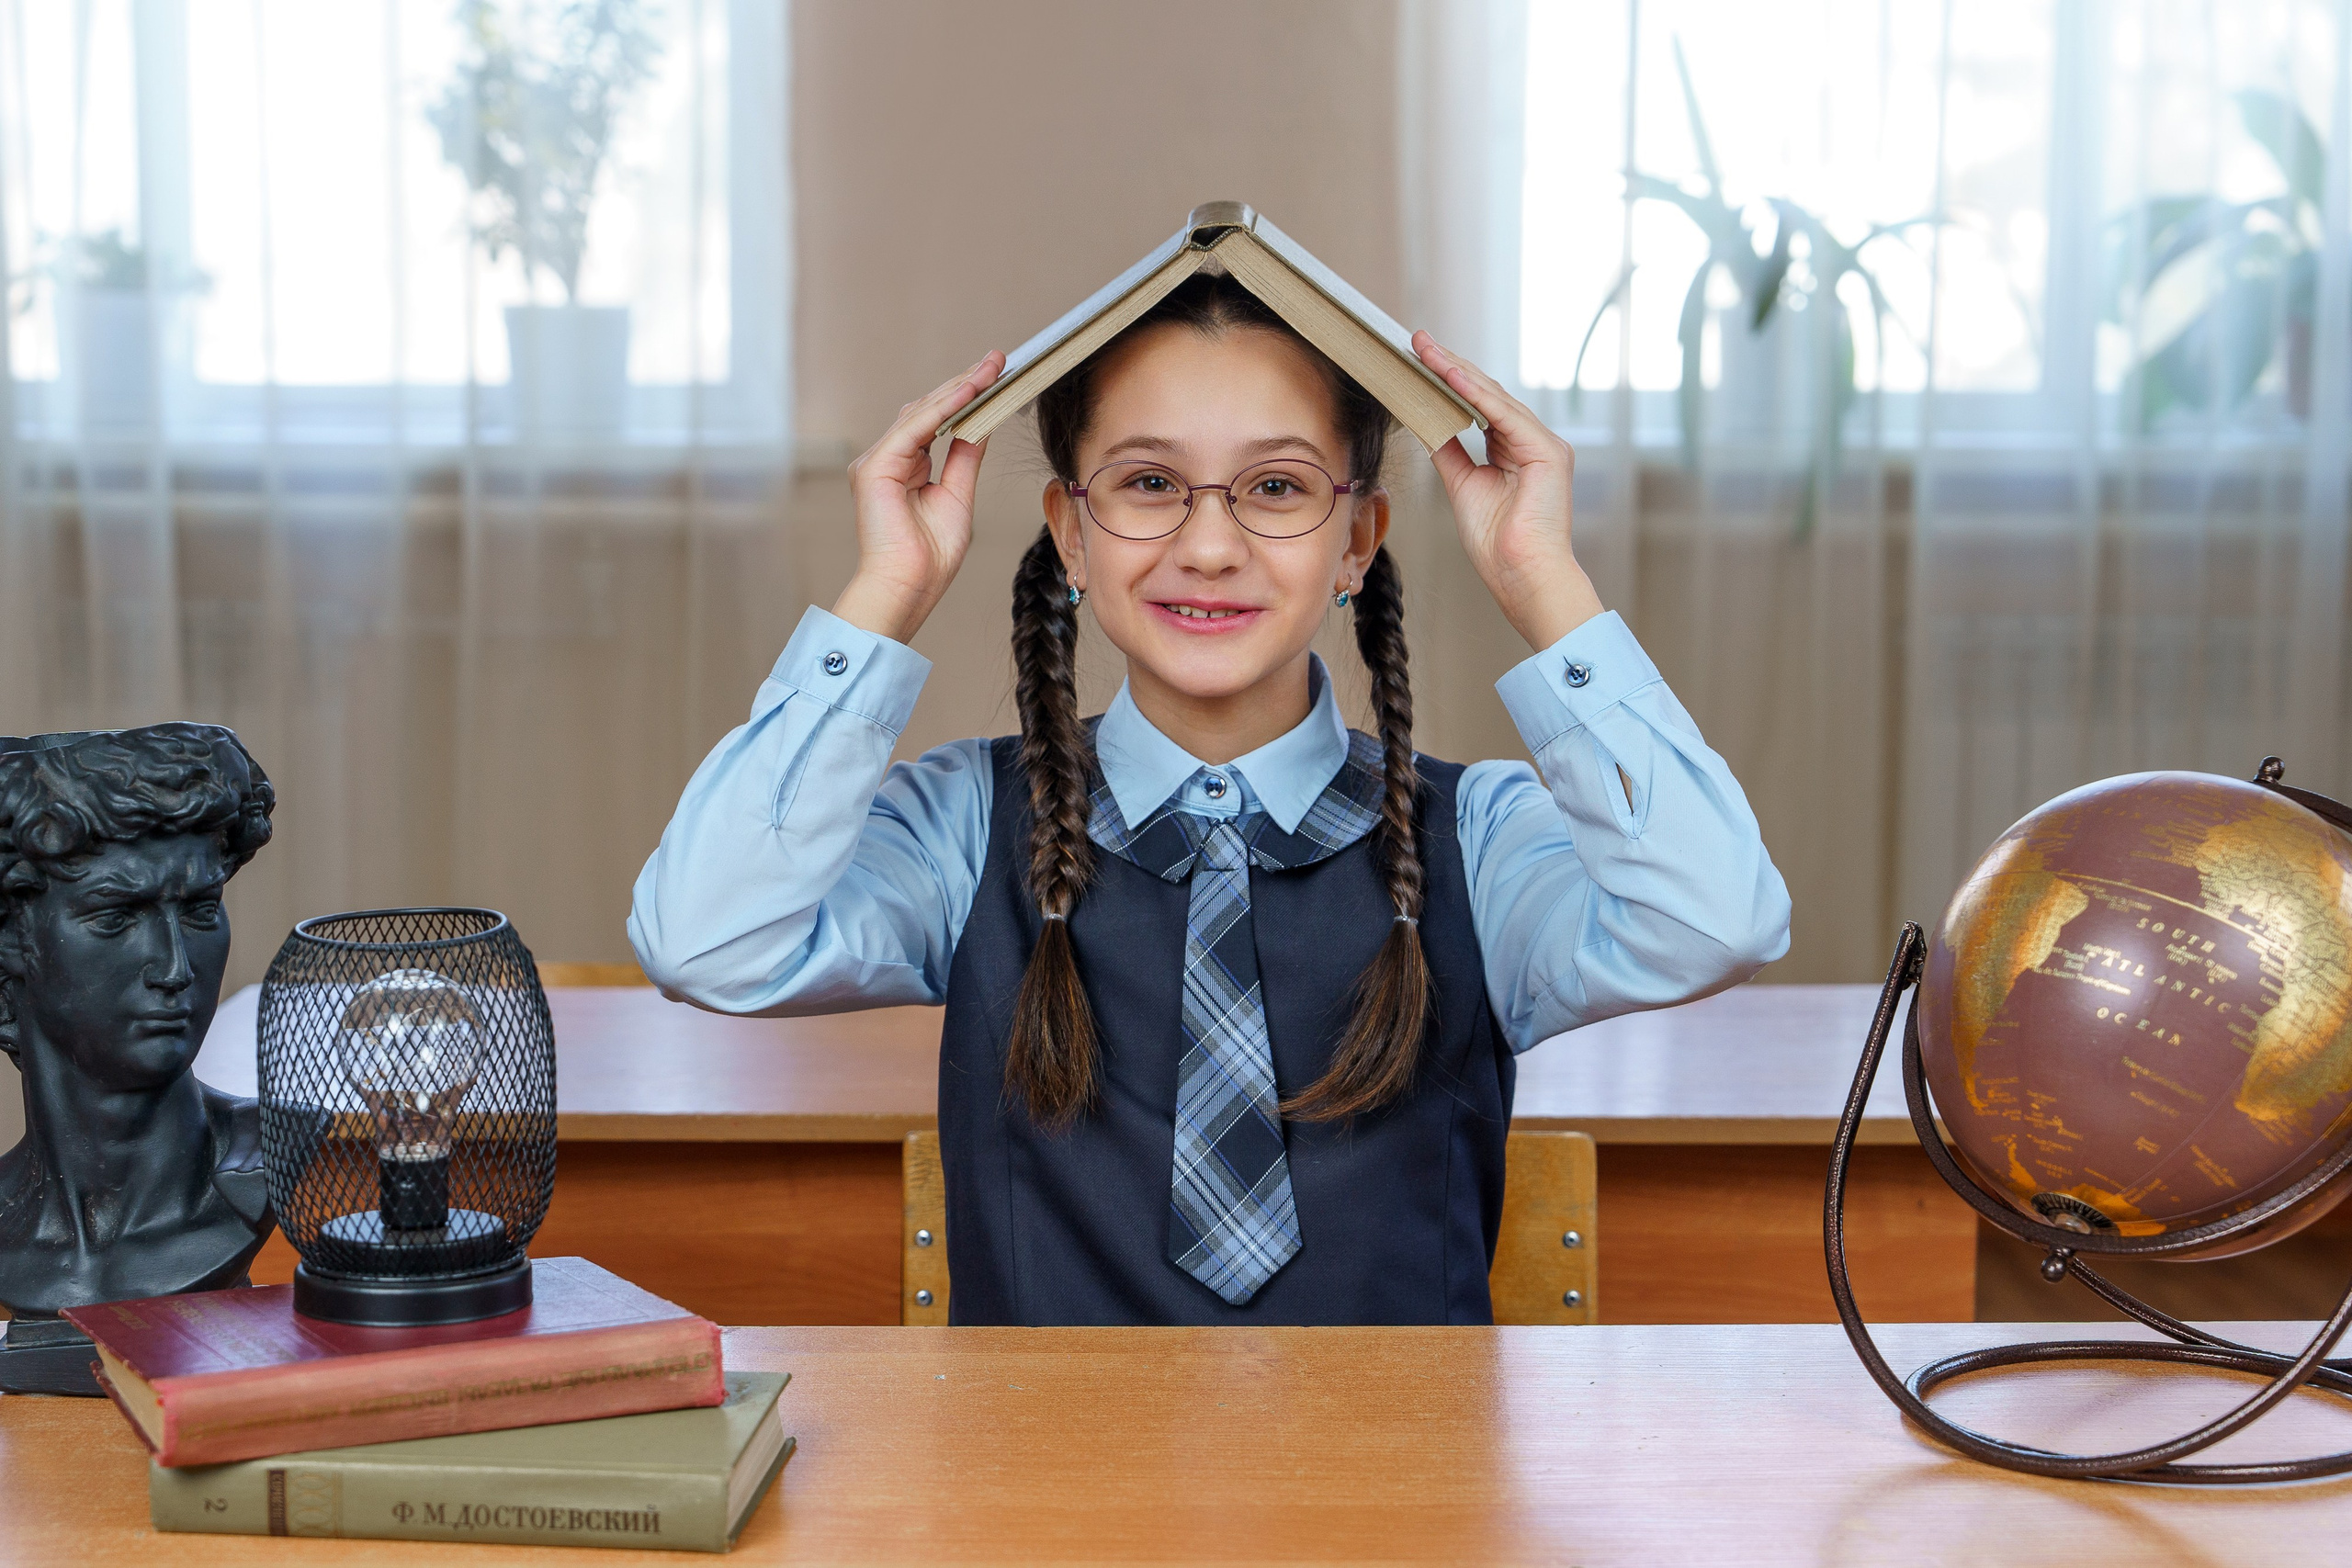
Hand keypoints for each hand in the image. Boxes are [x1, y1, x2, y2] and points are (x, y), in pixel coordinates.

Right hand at [832, 350, 1005, 642]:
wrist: (908, 588)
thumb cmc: (930, 558)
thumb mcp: (958, 496)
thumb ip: (965, 458)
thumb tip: (982, 424)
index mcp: (905, 466)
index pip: (937, 420)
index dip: (966, 396)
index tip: (997, 375)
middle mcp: (888, 458)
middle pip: (929, 410)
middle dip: (965, 383)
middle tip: (998, 360)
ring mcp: (878, 461)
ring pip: (922, 412)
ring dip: (958, 388)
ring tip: (989, 369)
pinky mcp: (876, 467)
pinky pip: (914, 428)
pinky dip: (942, 409)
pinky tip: (968, 392)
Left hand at [1413, 331, 1604, 650]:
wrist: (1521, 576)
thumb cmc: (1498, 544)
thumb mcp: (1464, 486)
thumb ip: (1451, 453)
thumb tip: (1429, 425)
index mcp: (1516, 450)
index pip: (1479, 405)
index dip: (1449, 381)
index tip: (1419, 359)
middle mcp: (1532, 441)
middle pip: (1486, 394)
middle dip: (1450, 366)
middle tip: (1417, 341)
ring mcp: (1543, 444)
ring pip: (1494, 397)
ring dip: (1457, 371)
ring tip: (1426, 350)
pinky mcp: (1548, 452)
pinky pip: (1505, 415)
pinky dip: (1476, 394)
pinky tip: (1450, 375)